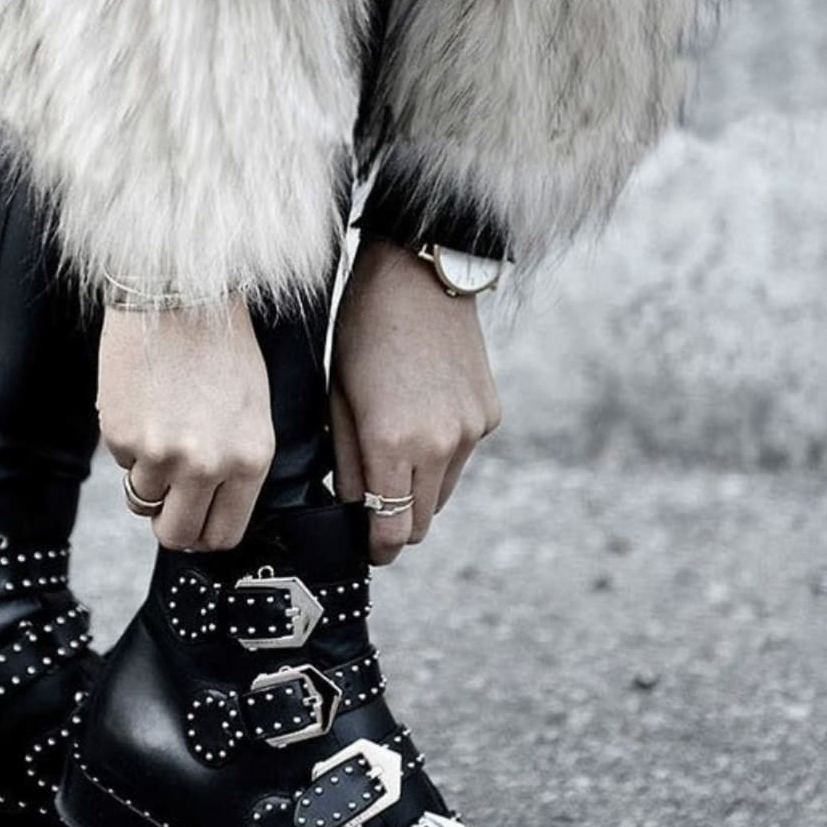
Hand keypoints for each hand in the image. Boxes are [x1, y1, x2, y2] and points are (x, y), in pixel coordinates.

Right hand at [97, 296, 274, 550]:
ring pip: (142, 499)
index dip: (203, 532)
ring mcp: (161, 454)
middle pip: (177, 534)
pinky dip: (128, 441)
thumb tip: (210, 510)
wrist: (178, 295)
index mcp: (250, 458)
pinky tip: (144, 402)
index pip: (224, 534)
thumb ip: (236, 465)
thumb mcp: (253, 411)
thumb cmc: (221, 346)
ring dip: (147, 475)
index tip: (194, 519)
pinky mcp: (122, 436)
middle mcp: (208, 465)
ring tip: (159, 428)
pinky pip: (121, 462)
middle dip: (169, 521)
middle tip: (167, 496)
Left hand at [329, 238, 500, 563]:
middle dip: (397, 523)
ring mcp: (470, 431)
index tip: (368, 547)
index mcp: (391, 444)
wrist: (419, 278)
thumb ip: (345, 462)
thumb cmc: (363, 333)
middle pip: (421, 521)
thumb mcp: (337, 398)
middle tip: (373, 507)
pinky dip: (442, 454)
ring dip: (420, 490)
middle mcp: (439, 446)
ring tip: (394, 456)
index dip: (378, 548)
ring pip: (444, 493)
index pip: (391, 529)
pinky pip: (462, 456)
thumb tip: (352, 507)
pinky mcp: (489, 415)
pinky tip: (421, 418)